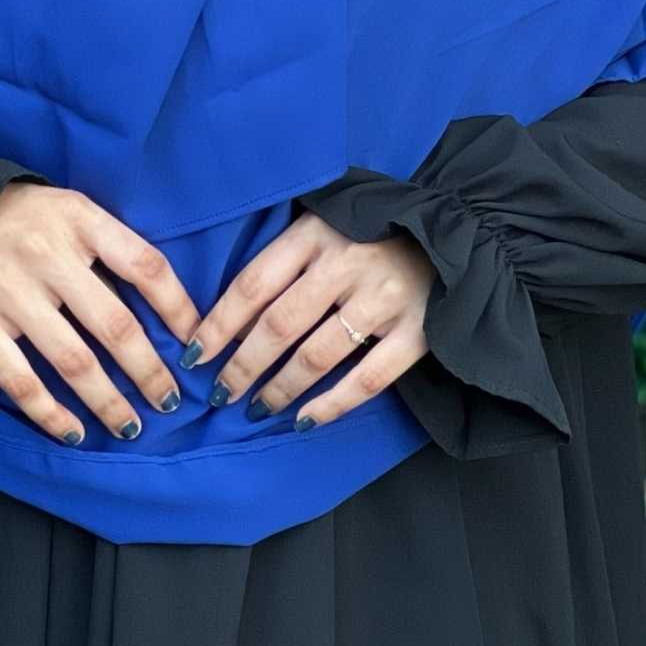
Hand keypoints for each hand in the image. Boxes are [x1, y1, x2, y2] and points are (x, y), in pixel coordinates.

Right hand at [0, 181, 200, 446]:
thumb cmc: (3, 207)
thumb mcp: (59, 203)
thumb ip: (99, 240)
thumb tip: (151, 293)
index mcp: (78, 218)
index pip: (146, 266)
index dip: (180, 308)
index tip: (197, 341)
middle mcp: (50, 255)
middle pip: (117, 326)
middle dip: (151, 372)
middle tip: (172, 401)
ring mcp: (12, 293)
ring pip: (75, 362)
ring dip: (109, 402)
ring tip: (130, 425)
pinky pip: (21, 381)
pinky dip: (50, 414)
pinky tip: (72, 433)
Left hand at [181, 210, 434, 428]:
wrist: (452, 236)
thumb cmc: (370, 232)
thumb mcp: (324, 224)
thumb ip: (285, 258)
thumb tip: (228, 317)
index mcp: (315, 232)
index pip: (253, 284)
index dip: (218, 324)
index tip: (193, 355)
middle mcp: (346, 263)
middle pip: (279, 325)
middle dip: (242, 365)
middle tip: (220, 393)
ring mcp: (382, 300)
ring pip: (317, 356)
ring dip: (279, 389)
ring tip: (255, 409)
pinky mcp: (416, 333)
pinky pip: (367, 380)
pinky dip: (331, 406)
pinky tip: (304, 421)